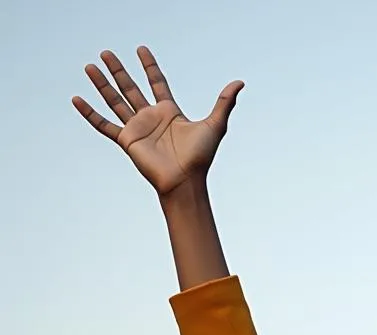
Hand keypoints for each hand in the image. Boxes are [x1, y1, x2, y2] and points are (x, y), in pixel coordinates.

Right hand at [72, 47, 243, 196]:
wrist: (185, 181)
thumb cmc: (201, 157)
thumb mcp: (215, 125)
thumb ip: (225, 103)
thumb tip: (240, 82)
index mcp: (169, 111)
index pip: (157, 83)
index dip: (150, 66)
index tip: (141, 50)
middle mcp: (151, 117)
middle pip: (131, 88)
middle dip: (119, 70)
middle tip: (106, 52)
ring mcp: (137, 128)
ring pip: (115, 100)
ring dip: (102, 84)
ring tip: (90, 66)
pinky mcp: (127, 140)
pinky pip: (103, 124)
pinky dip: (89, 113)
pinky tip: (76, 99)